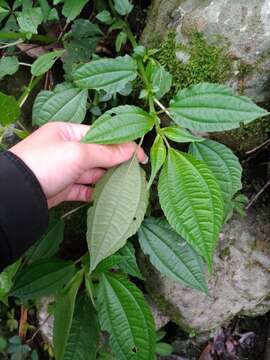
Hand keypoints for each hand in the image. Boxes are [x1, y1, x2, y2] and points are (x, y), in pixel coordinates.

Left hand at [9, 122, 147, 207]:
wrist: (17, 193)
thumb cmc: (45, 163)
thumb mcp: (78, 153)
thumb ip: (106, 152)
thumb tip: (132, 150)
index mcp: (68, 133)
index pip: (101, 135)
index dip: (121, 144)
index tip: (140, 155)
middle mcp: (66, 150)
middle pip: (98, 155)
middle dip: (116, 163)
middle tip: (135, 172)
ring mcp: (64, 170)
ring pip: (92, 173)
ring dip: (107, 179)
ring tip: (126, 185)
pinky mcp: (62, 188)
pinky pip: (83, 190)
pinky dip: (94, 193)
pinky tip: (107, 197)